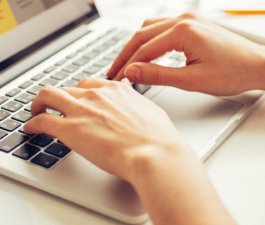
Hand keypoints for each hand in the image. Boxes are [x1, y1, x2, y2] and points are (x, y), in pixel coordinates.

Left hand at [23, 78, 235, 224]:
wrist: (153, 153)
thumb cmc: (157, 138)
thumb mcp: (148, 109)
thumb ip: (134, 99)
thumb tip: (129, 91)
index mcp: (114, 91)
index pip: (87, 83)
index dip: (77, 92)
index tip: (74, 100)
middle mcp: (94, 95)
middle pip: (65, 88)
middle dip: (56, 97)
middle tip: (51, 107)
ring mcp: (80, 110)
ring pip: (47, 96)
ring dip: (38, 104)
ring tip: (35, 113)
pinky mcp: (70, 129)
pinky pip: (41, 121)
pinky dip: (31, 123)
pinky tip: (30, 129)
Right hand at [107, 13, 264, 95]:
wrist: (258, 65)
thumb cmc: (232, 73)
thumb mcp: (191, 80)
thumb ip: (157, 75)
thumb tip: (131, 72)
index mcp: (183, 31)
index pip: (144, 49)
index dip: (127, 66)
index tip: (117, 80)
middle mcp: (183, 19)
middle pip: (141, 35)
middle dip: (125, 55)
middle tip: (113, 72)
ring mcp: (188, 19)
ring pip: (149, 28)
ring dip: (135, 46)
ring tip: (124, 63)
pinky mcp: (191, 23)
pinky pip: (161, 27)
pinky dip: (148, 40)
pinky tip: (143, 52)